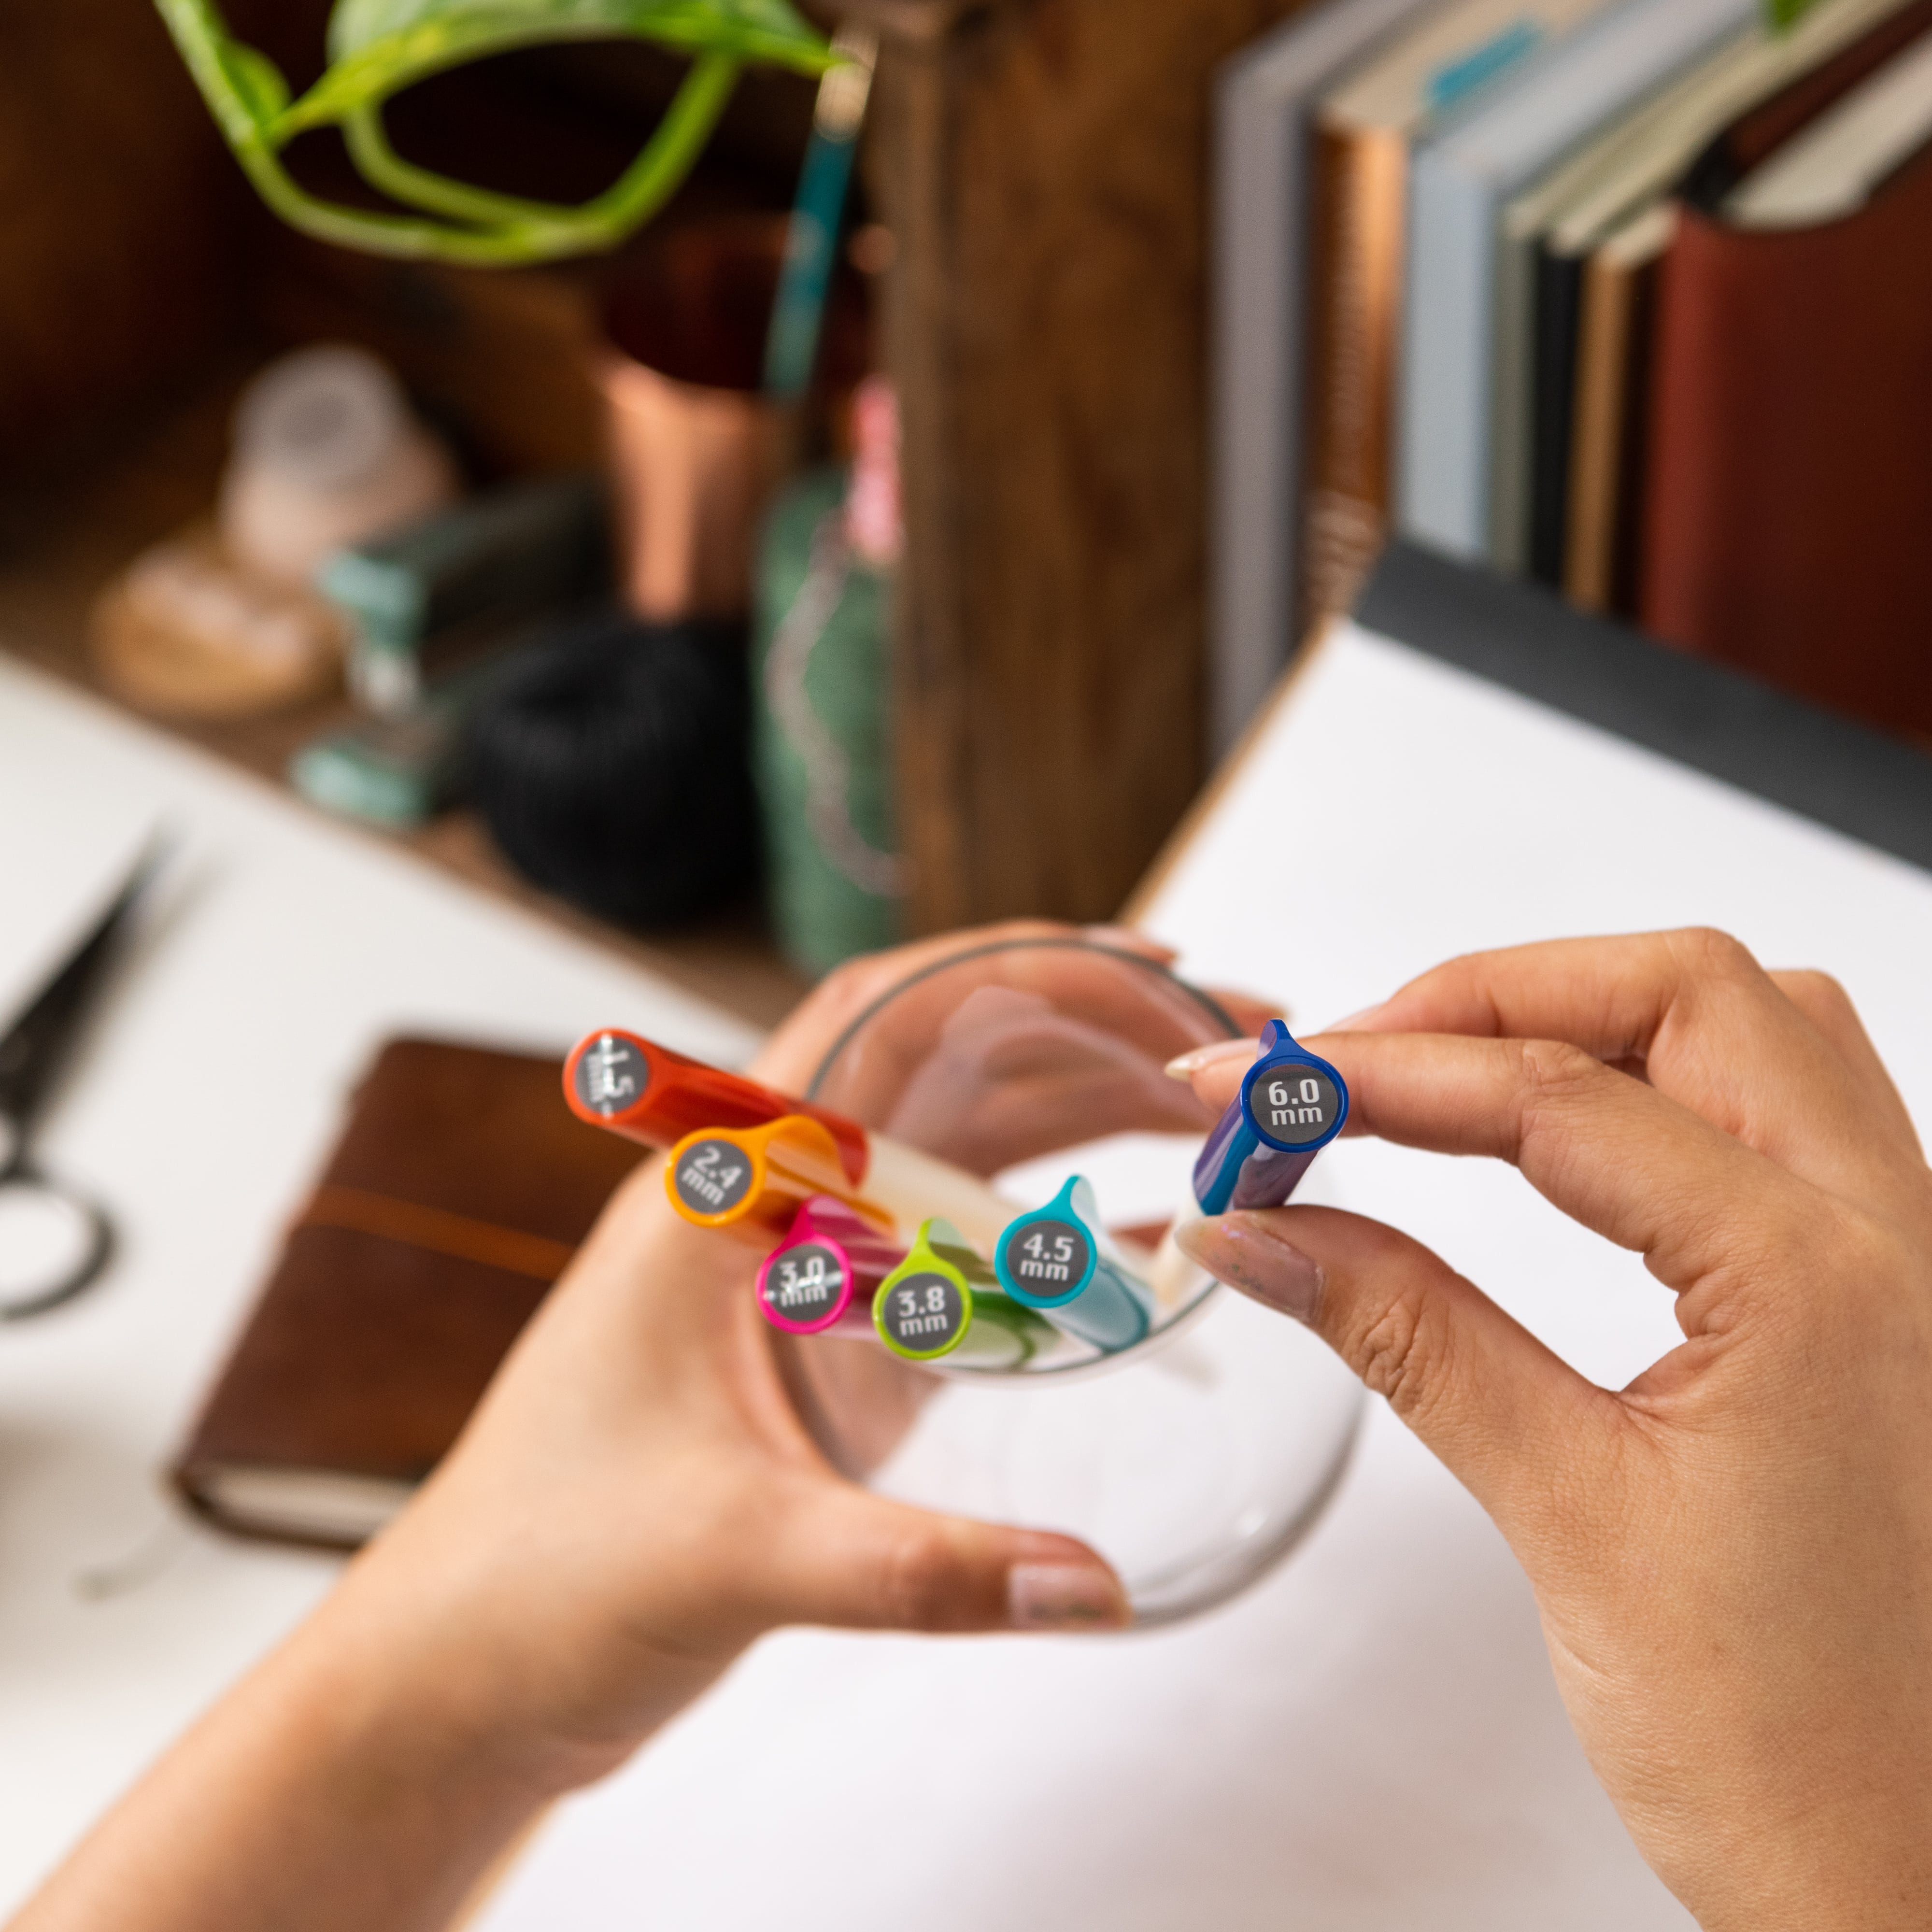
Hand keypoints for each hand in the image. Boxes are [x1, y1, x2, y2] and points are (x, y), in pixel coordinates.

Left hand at [17, 918, 1229, 1931]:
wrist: (462, 1671)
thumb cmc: (545, 1581)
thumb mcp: (733, 1559)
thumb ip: (917, 1574)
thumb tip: (1096, 1586)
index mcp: (722, 1190)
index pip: (884, 1011)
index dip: (1022, 964)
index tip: (1152, 966)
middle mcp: (773, 1204)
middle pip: (953, 1069)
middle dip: (1096, 1040)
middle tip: (1237, 1054)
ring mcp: (805, 1271)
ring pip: (966, 1152)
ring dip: (1086, 1122)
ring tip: (1219, 1129)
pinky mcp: (829, 1344)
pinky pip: (964, 1252)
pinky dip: (1056, 1234)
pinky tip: (1147, 1248)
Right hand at [1174, 931, 1931, 1929]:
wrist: (1914, 1883)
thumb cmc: (1796, 1749)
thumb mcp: (1568, 1517)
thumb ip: (1407, 1332)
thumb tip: (1265, 1228)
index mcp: (1824, 1281)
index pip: (1560, 1095)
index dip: (1383, 1073)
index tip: (1261, 1091)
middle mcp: (1897, 1236)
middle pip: (1682, 990)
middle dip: (1489, 996)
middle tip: (1345, 1057)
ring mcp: (1909, 1256)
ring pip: (1749, 1025)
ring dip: (1583, 1017)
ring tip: (1440, 1071)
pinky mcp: (1882, 1292)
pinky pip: (1779, 1108)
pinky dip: (1653, 1079)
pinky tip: (1564, 1131)